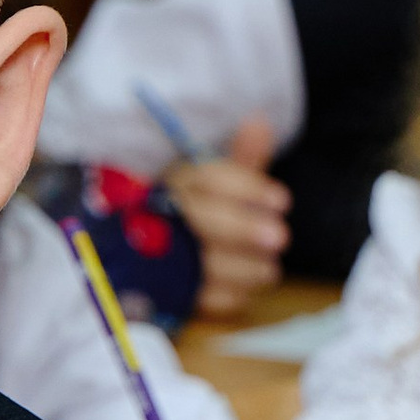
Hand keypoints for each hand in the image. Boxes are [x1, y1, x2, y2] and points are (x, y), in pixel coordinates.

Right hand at [167, 116, 287, 316]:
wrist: (137, 263)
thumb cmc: (189, 216)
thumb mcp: (214, 185)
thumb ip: (240, 160)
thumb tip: (259, 120)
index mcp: (173, 182)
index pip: (206, 177)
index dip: (246, 187)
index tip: (282, 201)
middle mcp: (158, 214)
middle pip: (199, 218)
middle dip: (243, 229)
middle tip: (280, 238)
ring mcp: (155, 256)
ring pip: (201, 262)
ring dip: (244, 269)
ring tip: (268, 270)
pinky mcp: (161, 293)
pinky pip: (197, 298)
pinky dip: (228, 296)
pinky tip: (245, 290)